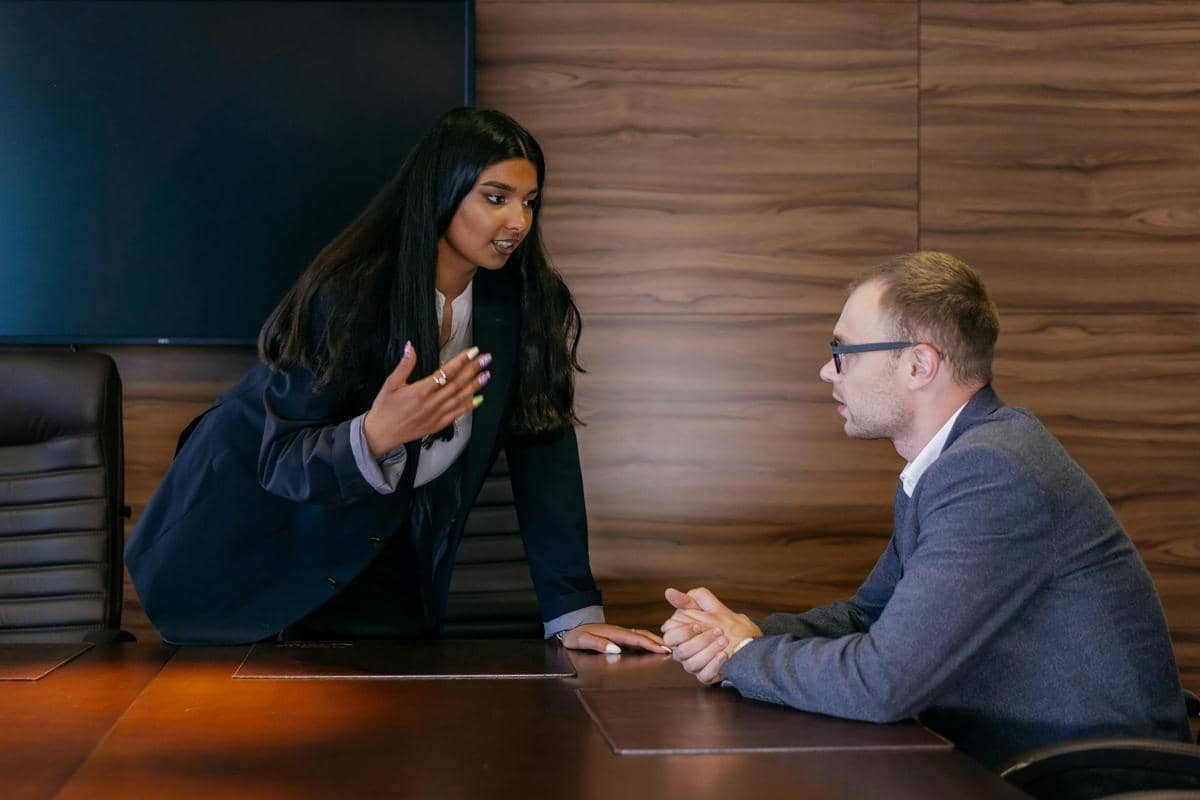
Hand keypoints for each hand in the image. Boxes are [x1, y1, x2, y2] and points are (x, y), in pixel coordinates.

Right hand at [362, 343, 490, 456]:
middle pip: (458, 384)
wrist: (381, 434)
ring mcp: (436, 415)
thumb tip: (411, 346)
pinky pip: (457, 414)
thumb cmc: (384, 408)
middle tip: (486, 359)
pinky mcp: (438, 424)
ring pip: (460, 398)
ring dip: (475, 386)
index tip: (473, 352)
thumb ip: (404, 365)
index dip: (462, 361)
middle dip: (474, 370)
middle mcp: (431, 403)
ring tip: (487, 375)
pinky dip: (469, 406)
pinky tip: (478, 398)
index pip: (446, 372)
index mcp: (420, 391)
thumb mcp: (390, 383)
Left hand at [561, 623, 670, 654]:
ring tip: (666, 647)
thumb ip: (598, 644)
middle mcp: (618, 631)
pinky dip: (646, 640)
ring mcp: (618, 632)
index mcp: (612, 633)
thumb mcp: (582, 640)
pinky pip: (635, 637)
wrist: (569, 625)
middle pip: (642, 635)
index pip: (635, 639)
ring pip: (640, 635)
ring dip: (654, 640)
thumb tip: (616, 649)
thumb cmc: (574, 634)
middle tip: (672, 649)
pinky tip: (651, 644)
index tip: (663, 649)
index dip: (650, 644)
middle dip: (657, 642)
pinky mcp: (617, 635)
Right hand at [661, 587, 762, 684]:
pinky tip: (723, 655)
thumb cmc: (724, 622)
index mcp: (681, 637)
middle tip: (718, 631)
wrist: (746, 638)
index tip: (698, 625)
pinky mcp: (706, 676)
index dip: (683, 632)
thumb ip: (688, 600)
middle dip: (700, 641)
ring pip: (692, 664)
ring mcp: (694, 665)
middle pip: (681, 652)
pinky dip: (714, 665)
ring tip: (724, 641)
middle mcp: (684, 652)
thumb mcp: (708, 606)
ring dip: (709, 651)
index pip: (670, 637)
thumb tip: (669, 592)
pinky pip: (705, 675)